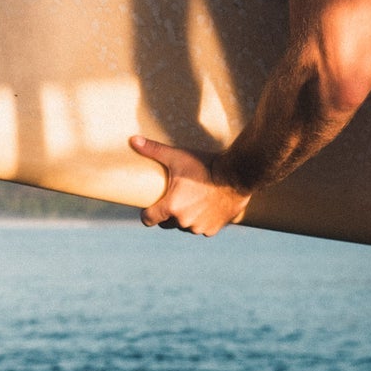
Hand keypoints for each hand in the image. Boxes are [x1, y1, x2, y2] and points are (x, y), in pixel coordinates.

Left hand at [130, 135, 250, 236]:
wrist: (237, 176)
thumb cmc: (205, 165)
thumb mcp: (177, 156)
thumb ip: (153, 150)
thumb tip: (133, 140)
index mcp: (171, 207)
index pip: (149, 219)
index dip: (147, 213)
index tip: (150, 206)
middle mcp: (183, 221)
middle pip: (167, 223)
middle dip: (168, 213)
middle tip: (175, 197)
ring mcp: (199, 228)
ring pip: (185, 226)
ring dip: (185, 218)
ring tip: (192, 202)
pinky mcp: (212, 230)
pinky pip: (202, 229)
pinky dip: (202, 221)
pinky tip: (206, 209)